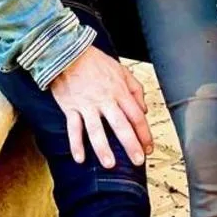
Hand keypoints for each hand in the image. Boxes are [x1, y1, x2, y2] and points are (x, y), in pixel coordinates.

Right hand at [48, 44, 152, 168]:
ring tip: (109, 164)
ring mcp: (87, 104)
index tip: (148, 148)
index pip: (136, 115)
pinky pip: (73, 128)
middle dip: (130, 144)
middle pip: (120, 125)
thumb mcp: (121, 69)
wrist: (68, 51)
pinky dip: (76, 143)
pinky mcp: (70, 107)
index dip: (144, 133)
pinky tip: (79, 158)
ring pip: (96, 130)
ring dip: (103, 148)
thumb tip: (143, 108)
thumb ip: (135, 88)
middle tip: (137, 161)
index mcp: (119, 91)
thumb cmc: (94, 61)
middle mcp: (105, 99)